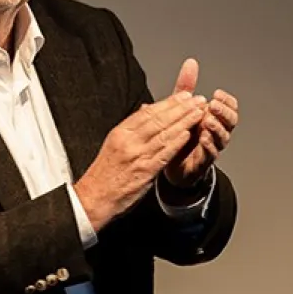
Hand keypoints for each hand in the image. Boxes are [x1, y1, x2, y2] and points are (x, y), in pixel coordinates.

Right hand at [75, 89, 205, 231]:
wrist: (94, 198)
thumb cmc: (104, 174)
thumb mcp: (113, 145)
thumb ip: (130, 131)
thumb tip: (144, 114)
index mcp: (120, 133)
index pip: (147, 112)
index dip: (168, 102)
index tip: (183, 95)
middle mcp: (128, 141)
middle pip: (158, 119)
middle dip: (181, 108)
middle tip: (197, 100)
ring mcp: (137, 155)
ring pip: (164, 133)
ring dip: (184, 121)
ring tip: (198, 113)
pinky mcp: (145, 171)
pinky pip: (164, 153)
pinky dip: (176, 142)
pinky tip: (187, 134)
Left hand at [162, 59, 237, 188]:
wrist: (171, 163)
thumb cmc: (180, 133)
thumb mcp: (181, 106)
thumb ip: (187, 86)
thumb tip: (191, 63)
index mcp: (214, 118)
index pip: (230, 107)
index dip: (227, 101)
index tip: (217, 94)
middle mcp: (216, 132)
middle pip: (231, 121)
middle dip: (224, 112)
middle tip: (213, 105)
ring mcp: (211, 147)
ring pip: (222, 137)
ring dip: (216, 128)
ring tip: (207, 120)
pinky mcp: (202, 162)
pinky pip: (210, 154)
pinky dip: (208, 145)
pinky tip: (202, 137)